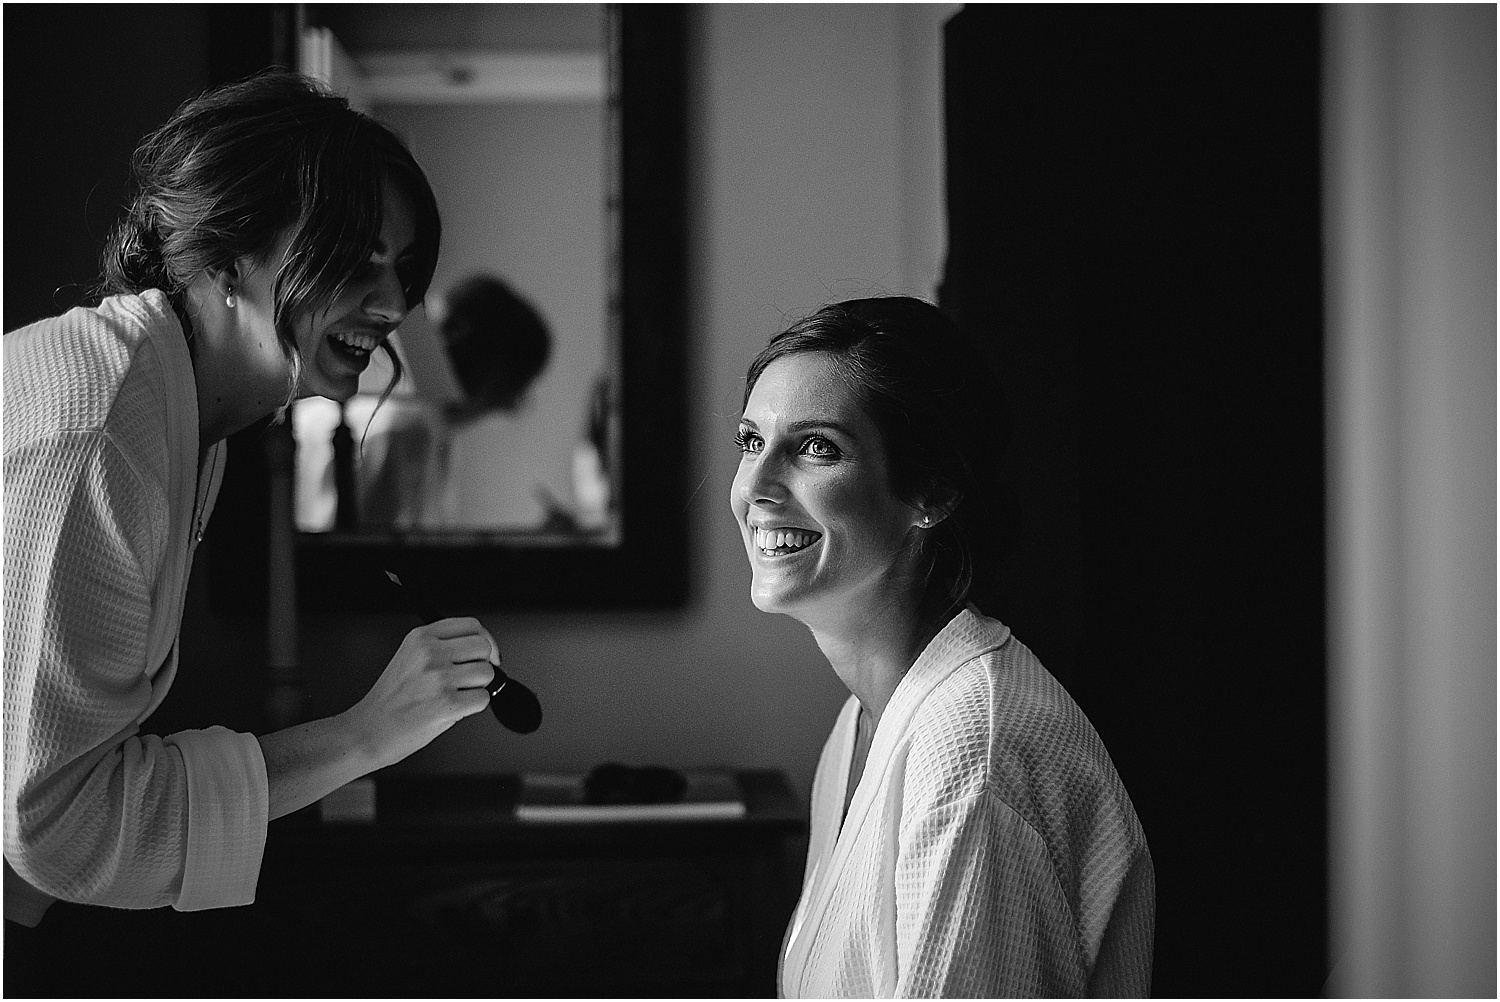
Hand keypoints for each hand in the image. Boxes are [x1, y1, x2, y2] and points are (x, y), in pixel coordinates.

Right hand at [345, 618, 497, 769]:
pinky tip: (454, 709)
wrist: (368, 731)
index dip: (485, 640)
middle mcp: (430, 653)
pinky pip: (483, 699)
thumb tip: (480, 651)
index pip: (471, 625)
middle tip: (468, 678)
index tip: (486, 654)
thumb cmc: (389, 701)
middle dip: (482, 664)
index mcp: (421, 638)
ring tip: (455, 695)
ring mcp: (439, 677)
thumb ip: (441, 648)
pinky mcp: (448, 702)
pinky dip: (473, 707)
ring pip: (487, 673)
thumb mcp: (409, 658)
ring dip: (478, 687)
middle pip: (483, 647)